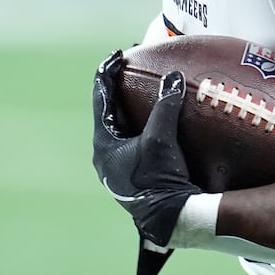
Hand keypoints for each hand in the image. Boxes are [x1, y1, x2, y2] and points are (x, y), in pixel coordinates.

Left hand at [91, 50, 201, 248]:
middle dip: (119, 92)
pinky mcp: (136, 176)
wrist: (170, 218)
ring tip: (142, 94)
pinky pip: (135, 143)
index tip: (116, 56)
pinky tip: (157, 126)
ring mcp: (120, 168)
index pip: (101, 100)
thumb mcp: (160, 139)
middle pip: (109, 114)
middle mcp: (106, 156)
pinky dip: (143, 128)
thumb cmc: (159, 179)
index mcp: (104, 145)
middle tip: (129, 71)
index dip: (107, 75)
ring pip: (122, 130)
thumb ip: (165, 106)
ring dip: (131, 111)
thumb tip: (173, 77)